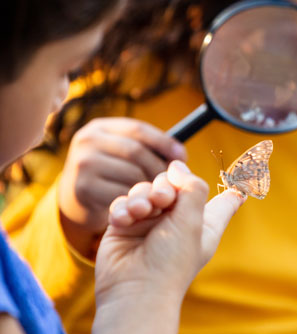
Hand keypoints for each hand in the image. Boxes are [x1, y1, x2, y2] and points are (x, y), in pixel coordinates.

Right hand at [58, 117, 186, 233]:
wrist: (76, 202)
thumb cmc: (110, 175)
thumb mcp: (121, 154)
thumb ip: (146, 149)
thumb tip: (180, 156)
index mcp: (100, 127)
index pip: (139, 129)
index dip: (164, 142)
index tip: (182, 157)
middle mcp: (87, 140)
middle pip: (136, 151)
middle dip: (158, 168)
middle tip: (171, 182)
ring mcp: (82, 163)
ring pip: (131, 174)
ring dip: (149, 188)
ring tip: (157, 195)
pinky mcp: (82, 187)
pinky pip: (121, 194)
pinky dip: (134, 202)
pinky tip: (138, 207)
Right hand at [94, 161, 244, 306]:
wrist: (135, 291)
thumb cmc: (170, 261)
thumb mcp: (192, 220)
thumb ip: (191, 186)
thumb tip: (177, 166)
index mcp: (201, 222)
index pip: (220, 200)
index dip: (231, 187)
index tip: (244, 175)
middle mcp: (176, 221)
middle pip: (170, 183)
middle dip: (163, 187)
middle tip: (161, 200)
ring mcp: (149, 223)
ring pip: (144, 190)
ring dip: (141, 197)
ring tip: (140, 212)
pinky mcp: (124, 227)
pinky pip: (123, 203)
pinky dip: (123, 208)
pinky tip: (124, 220)